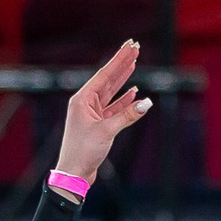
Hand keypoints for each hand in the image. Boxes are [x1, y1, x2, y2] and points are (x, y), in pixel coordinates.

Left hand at [53, 40, 152, 184]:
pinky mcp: (98, 124)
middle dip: (122, 64)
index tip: (130, 46)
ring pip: (111, 92)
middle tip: (135, 48)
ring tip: (134, 63)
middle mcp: (85, 104)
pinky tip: (134, 92)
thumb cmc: (83, 152)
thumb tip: (146, 103)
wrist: (74, 174)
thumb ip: (127, 115)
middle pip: (108, 79)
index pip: (105, 74)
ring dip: (124, 79)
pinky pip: (113, 108)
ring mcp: (91, 114)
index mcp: (82, 100)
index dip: (119, 60)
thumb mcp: (107, 131)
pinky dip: (123, 100)